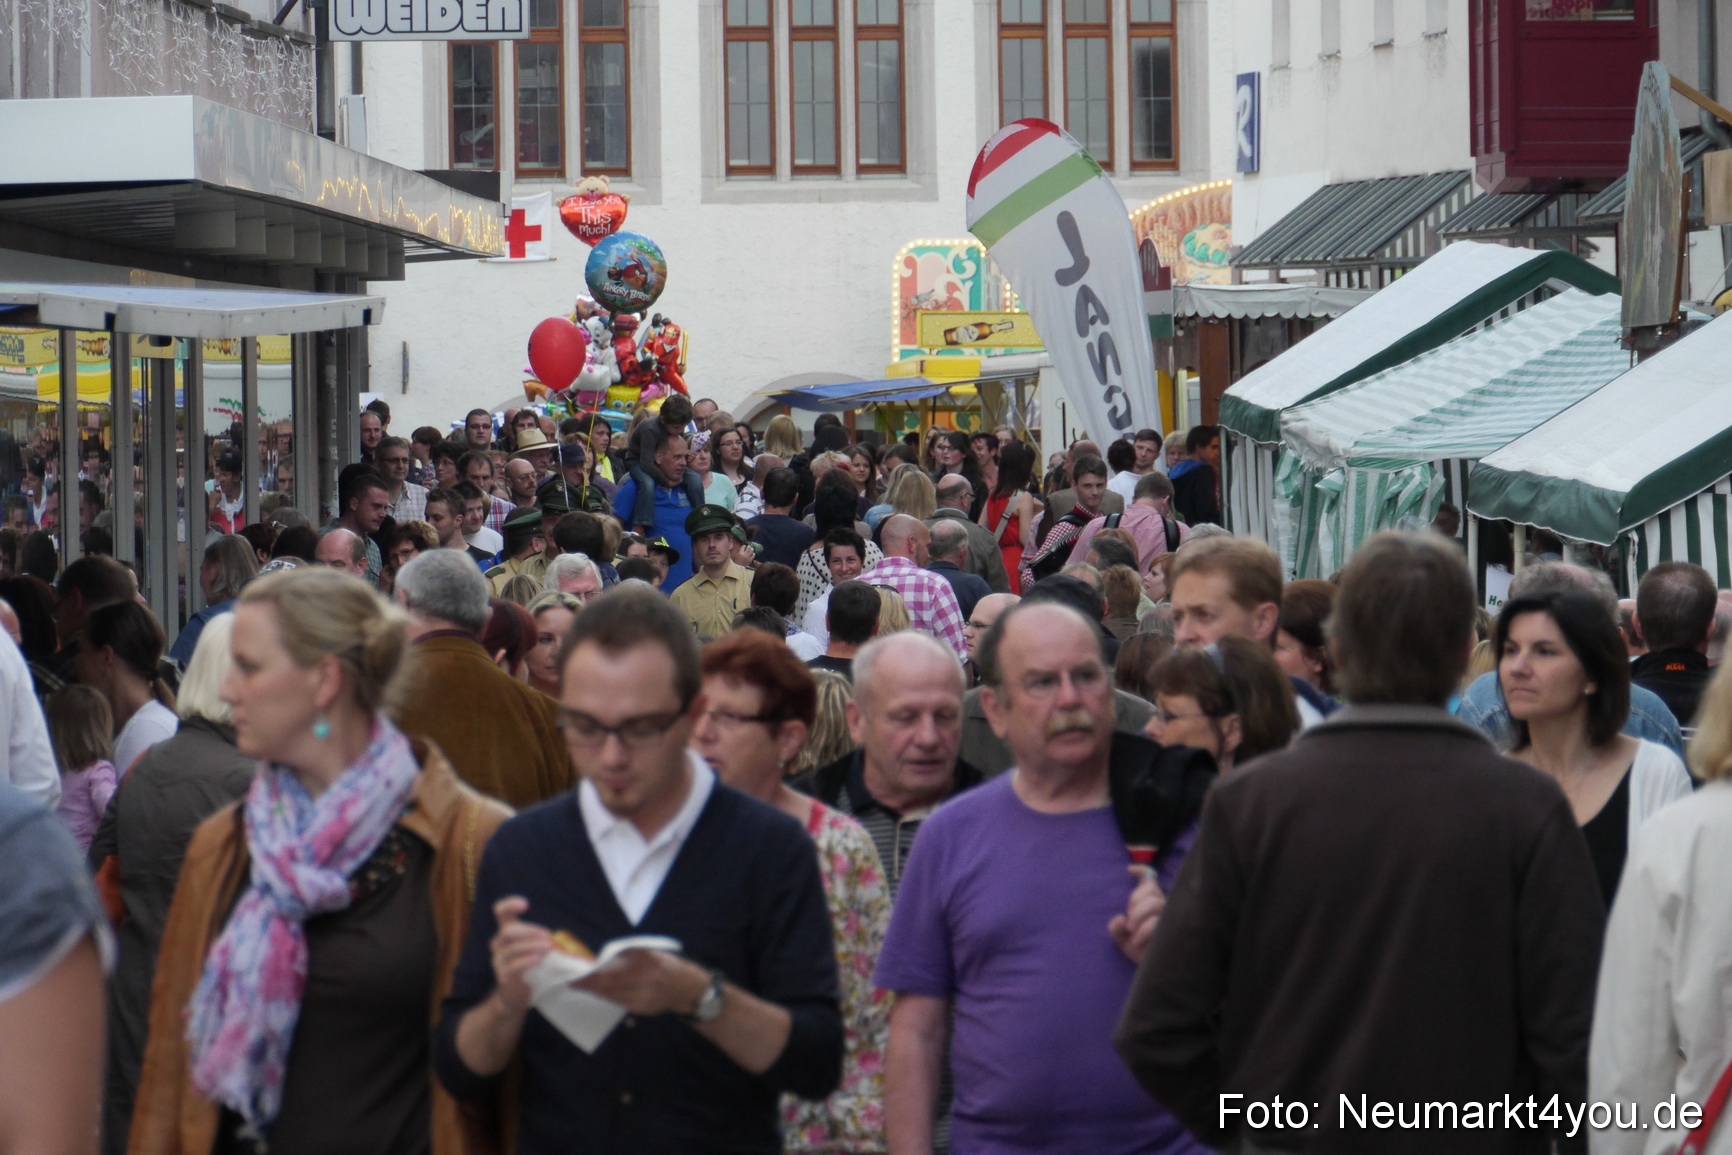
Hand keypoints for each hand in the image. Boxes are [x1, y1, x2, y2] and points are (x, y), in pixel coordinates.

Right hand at [488, 897, 551, 1016]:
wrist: (514, 994)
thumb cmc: (528, 965)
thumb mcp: (533, 946)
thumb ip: (541, 937)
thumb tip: (560, 936)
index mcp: (506, 932)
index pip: (500, 911)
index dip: (509, 904)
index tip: (526, 904)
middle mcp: (498, 944)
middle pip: (508, 931)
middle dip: (529, 931)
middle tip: (547, 935)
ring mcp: (499, 960)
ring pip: (511, 949)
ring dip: (531, 945)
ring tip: (548, 947)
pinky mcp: (503, 976)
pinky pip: (513, 966)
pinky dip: (526, 961)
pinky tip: (538, 960)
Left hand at [575, 949, 709, 1016]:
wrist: (687, 988)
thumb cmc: (666, 965)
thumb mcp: (652, 953)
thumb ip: (631, 954)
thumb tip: (603, 957)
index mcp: (647, 959)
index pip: (616, 964)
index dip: (596, 970)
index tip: (580, 970)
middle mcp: (645, 977)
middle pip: (610, 981)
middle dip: (590, 983)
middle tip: (573, 982)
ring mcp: (643, 995)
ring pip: (612, 994)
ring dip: (595, 991)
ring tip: (581, 987)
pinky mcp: (642, 1007)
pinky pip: (619, 1002)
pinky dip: (607, 997)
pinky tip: (599, 993)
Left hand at [1108, 865, 1165, 963]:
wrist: (1152, 970)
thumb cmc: (1140, 951)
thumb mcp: (1123, 939)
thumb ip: (1116, 928)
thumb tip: (1120, 918)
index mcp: (1151, 904)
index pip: (1150, 881)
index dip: (1142, 871)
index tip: (1129, 870)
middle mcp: (1163, 907)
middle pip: (1150, 890)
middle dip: (1135, 904)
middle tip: (1129, 923)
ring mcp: (1170, 917)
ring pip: (1154, 903)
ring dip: (1138, 916)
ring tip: (1132, 931)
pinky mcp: (1173, 929)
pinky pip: (1157, 921)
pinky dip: (1143, 930)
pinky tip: (1136, 940)